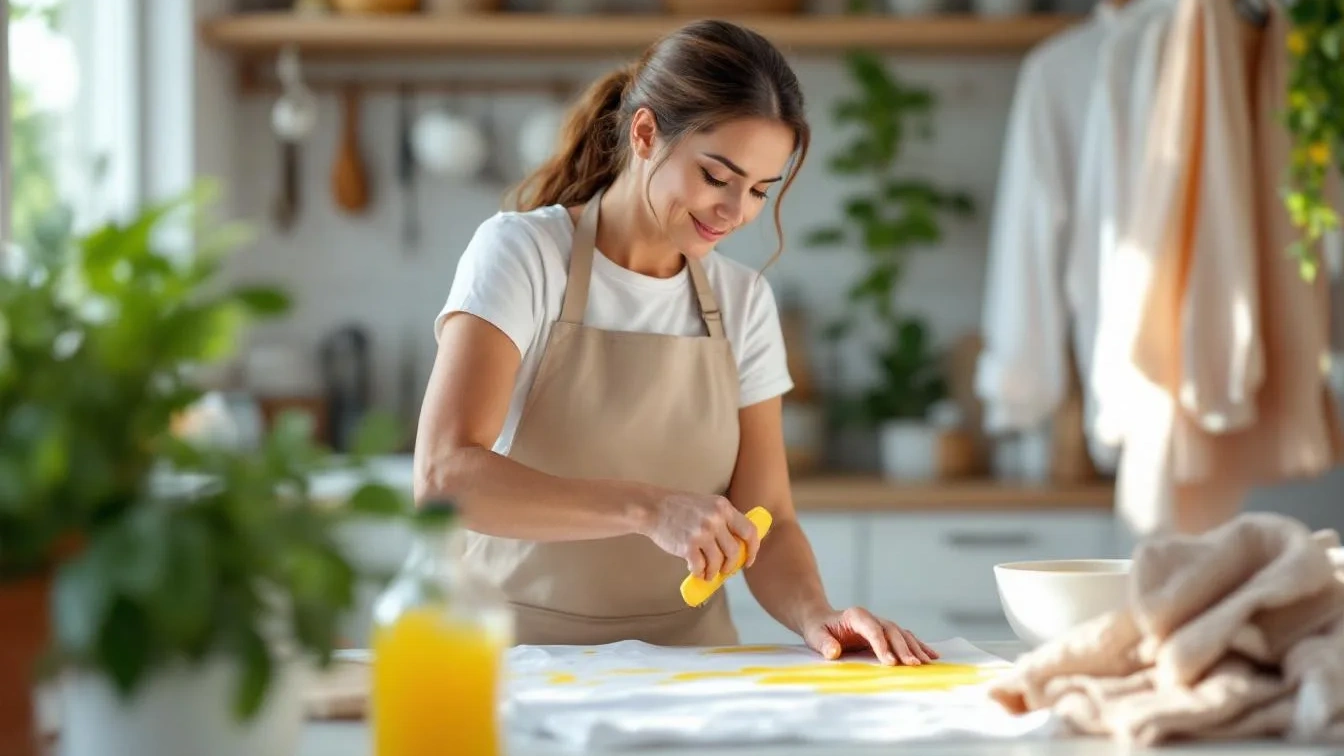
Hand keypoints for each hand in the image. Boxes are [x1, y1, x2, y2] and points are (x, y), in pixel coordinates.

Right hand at [638, 491, 761, 580]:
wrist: (651, 508)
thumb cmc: (679, 508)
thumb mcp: (707, 505)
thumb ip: (723, 520)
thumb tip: (739, 546)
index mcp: (723, 507)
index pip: (749, 531)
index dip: (753, 549)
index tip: (749, 560)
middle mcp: (715, 519)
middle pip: (735, 551)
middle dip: (731, 565)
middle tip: (725, 570)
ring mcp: (702, 533)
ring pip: (718, 562)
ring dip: (714, 572)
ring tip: (707, 572)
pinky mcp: (688, 546)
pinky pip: (700, 567)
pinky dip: (699, 572)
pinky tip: (694, 569)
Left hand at [800, 606, 939, 665]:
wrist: (821, 620)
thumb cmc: (819, 629)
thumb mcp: (815, 636)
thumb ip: (824, 644)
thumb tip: (834, 652)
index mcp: (856, 616)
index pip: (873, 630)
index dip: (882, 646)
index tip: (890, 662)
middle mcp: (872, 618)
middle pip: (892, 632)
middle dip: (903, 649)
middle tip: (913, 665)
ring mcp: (881, 624)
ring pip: (902, 634)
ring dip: (915, 648)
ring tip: (926, 662)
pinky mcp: (886, 632)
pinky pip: (905, 638)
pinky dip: (918, 646)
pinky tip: (931, 655)